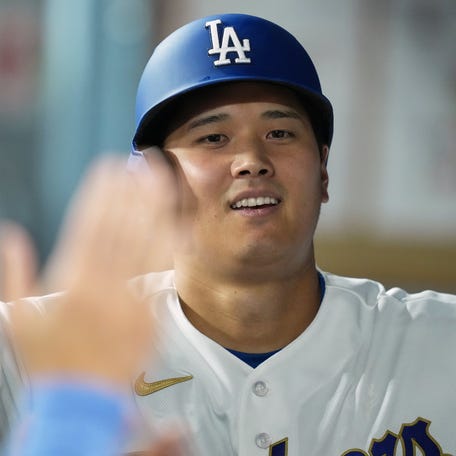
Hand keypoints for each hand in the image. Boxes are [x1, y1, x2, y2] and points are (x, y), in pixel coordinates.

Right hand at [1, 152, 177, 385]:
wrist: (84, 400)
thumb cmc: (50, 361)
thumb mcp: (17, 319)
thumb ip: (12, 274)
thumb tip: (11, 235)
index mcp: (72, 281)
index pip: (91, 223)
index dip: (103, 192)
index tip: (111, 168)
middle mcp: (105, 284)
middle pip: (124, 226)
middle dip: (134, 189)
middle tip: (144, 160)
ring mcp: (132, 297)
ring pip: (147, 243)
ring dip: (157, 207)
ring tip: (164, 178)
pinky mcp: (151, 311)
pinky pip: (163, 273)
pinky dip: (171, 244)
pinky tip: (178, 221)